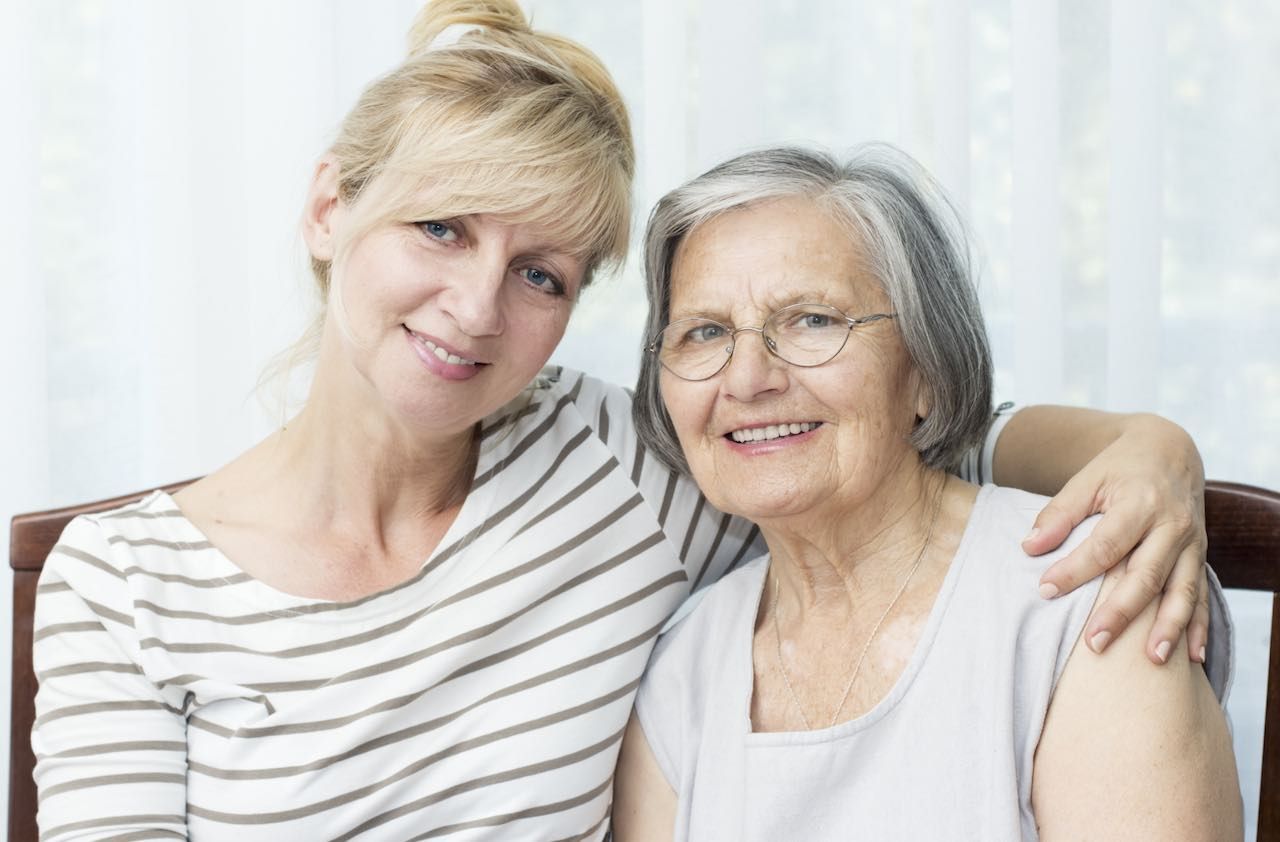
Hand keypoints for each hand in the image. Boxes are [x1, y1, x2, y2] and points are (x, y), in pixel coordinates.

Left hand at [1021, 414, 1207, 664]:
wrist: (1170, 450)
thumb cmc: (1120, 468)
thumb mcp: (1087, 479)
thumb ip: (1060, 513)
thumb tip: (1029, 547)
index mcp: (1140, 502)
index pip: (1106, 544)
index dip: (1075, 570)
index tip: (1045, 590)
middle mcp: (1171, 525)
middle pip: (1146, 574)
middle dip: (1122, 612)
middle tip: (1094, 644)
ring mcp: (1191, 543)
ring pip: (1182, 590)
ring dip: (1168, 627)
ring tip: (1151, 660)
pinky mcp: (1199, 556)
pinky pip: (1201, 595)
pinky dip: (1198, 626)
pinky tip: (1192, 657)